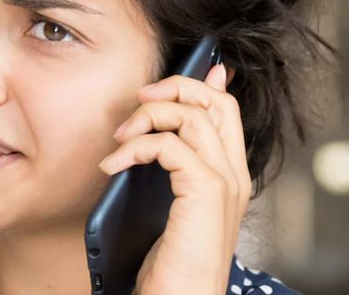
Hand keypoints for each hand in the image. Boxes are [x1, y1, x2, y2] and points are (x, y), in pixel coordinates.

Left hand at [98, 63, 248, 294]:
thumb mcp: (166, 210)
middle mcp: (235, 176)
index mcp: (230, 178)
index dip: (200, 84)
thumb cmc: (169, 268)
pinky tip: (113, 166)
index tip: (165, 80)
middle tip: (136, 103)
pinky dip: (136, 147)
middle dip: (173, 88)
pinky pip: (171, 144)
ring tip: (119, 140)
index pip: (227, 110)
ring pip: (194, 115)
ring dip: (147, 116)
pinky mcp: (206, 194)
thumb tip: (152, 134)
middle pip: (216, 101)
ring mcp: (225, 184)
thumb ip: (166, 172)